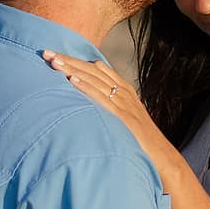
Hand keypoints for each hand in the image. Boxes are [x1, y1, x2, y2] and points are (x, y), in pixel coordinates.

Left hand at [43, 52, 167, 161]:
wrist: (162, 156)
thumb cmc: (141, 138)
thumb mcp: (127, 115)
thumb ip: (113, 100)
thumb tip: (95, 81)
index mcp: (124, 91)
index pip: (96, 69)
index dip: (75, 60)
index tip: (55, 53)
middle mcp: (123, 93)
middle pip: (93, 71)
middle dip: (69, 61)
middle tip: (47, 52)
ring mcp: (124, 104)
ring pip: (94, 81)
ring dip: (73, 70)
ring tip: (55, 62)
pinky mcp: (122, 117)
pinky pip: (101, 98)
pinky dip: (86, 87)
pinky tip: (72, 80)